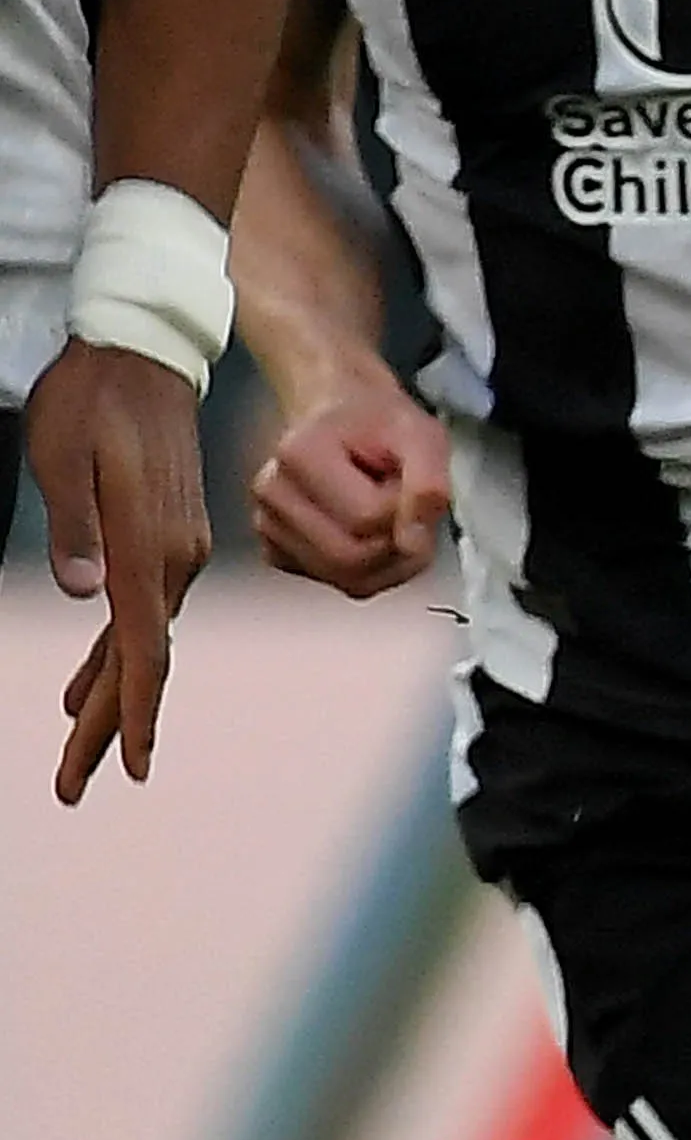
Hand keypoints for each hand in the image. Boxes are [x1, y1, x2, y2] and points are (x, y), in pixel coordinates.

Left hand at [31, 342, 209, 802]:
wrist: (144, 353)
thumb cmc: (93, 398)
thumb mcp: (63, 457)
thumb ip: (76, 528)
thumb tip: (85, 595)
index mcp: (149, 546)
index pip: (144, 649)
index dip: (132, 714)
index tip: (125, 767)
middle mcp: (174, 558)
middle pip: (142, 660)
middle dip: (106, 727)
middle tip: (73, 786)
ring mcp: (178, 549)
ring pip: (143, 641)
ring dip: (110, 695)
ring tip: (77, 746)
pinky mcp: (171, 537)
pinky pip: (145, 612)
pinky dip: (118, 653)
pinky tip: (92, 678)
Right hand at [252, 379, 449, 604]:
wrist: (341, 417)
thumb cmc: (379, 424)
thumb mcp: (422, 437)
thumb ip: (428, 487)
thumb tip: (413, 542)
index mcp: (298, 453)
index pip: (367, 517)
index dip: (406, 509)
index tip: (408, 483)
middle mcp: (272, 494)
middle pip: (350, 559)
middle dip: (399, 545)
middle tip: (409, 511)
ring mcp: (268, 526)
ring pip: (348, 580)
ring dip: (390, 561)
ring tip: (392, 518)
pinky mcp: (277, 552)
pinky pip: (339, 583)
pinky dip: (371, 569)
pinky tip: (372, 534)